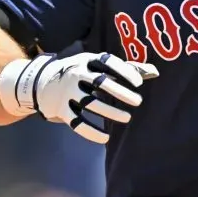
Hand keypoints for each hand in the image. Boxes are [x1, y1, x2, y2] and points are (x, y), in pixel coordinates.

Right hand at [0, 52, 158, 143]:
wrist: (42, 82)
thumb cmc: (82, 71)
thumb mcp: (99, 64)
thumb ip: (127, 68)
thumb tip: (155, 72)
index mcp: (88, 59)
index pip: (108, 62)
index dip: (124, 72)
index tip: (139, 84)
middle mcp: (76, 74)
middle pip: (101, 83)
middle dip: (121, 93)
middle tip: (138, 102)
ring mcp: (67, 92)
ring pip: (90, 104)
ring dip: (110, 112)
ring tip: (127, 118)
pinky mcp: (61, 109)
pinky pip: (77, 122)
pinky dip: (91, 132)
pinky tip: (106, 136)